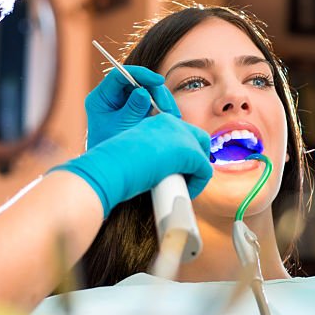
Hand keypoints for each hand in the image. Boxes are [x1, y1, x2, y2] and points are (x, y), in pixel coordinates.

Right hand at [53, 113, 212, 216]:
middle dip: (196, 159)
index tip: (173, 171)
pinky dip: (197, 185)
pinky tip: (184, 194)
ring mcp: (181, 135)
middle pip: (198, 139)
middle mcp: (171, 122)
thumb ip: (148, 157)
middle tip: (184, 179)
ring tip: (181, 189)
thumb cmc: (112, 166)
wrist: (110, 167)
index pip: (181, 133)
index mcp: (156, 121)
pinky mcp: (189, 153)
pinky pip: (204, 171)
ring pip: (202, 155)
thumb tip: (158, 175)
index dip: (182, 154)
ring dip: (196, 173)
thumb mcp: (133, 155)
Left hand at [86, 64, 178, 148]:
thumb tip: (143, 92)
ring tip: (173, 118)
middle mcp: (113, 95)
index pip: (119, 75)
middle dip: (156, 92)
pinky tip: (172, 119)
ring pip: (149, 90)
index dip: (140, 74)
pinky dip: (163, 109)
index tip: (158, 81)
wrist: (111, 167)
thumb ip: (132, 109)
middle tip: (167, 110)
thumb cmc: (111, 148)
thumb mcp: (121, 127)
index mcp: (102, 97)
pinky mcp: (138, 109)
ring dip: (163, 102)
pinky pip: (154, 101)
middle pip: (138, 81)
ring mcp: (126, 101)